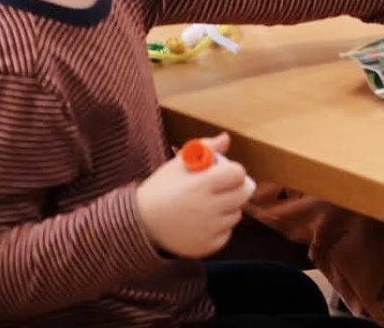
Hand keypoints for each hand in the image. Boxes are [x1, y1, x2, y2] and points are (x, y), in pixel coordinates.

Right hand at [135, 133, 251, 257]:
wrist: (140, 223)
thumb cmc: (161, 189)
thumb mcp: (178, 164)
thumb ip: (205, 148)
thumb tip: (226, 137)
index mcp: (201, 185)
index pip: (238, 174)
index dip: (232, 171)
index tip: (223, 173)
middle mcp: (208, 208)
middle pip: (243, 194)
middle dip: (235, 188)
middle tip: (221, 188)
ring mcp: (208, 230)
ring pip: (236, 214)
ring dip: (227, 208)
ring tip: (206, 206)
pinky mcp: (207, 246)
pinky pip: (226, 233)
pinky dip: (219, 228)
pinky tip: (202, 223)